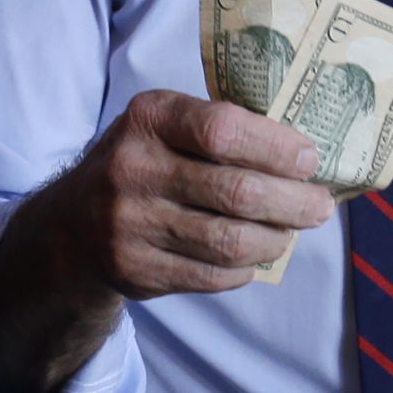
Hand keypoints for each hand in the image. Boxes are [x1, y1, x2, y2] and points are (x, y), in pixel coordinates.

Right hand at [45, 89, 332, 301]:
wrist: (71, 225)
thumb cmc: (140, 159)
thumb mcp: (163, 122)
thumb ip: (215, 126)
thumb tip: (297, 148)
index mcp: (149, 116)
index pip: (222, 129)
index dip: (274, 146)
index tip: (309, 158)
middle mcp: (135, 168)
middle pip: (234, 191)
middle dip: (291, 201)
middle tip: (321, 205)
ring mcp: (132, 224)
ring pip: (227, 241)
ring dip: (275, 238)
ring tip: (295, 230)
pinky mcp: (136, 271)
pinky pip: (209, 276)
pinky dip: (244, 268)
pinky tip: (257, 255)